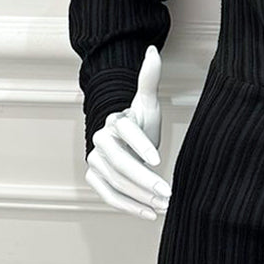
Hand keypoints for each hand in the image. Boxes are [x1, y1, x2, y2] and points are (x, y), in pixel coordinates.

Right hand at [85, 45, 170, 219]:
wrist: (121, 137)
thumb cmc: (139, 119)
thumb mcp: (147, 101)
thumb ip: (149, 78)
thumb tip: (153, 50)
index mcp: (115, 120)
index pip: (127, 132)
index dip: (141, 145)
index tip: (159, 159)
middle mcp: (101, 141)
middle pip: (120, 162)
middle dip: (145, 179)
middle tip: (169, 192)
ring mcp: (95, 161)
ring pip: (116, 181)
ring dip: (140, 196)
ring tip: (165, 204)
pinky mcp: (94, 177)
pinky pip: (109, 195)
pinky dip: (128, 206)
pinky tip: (149, 214)